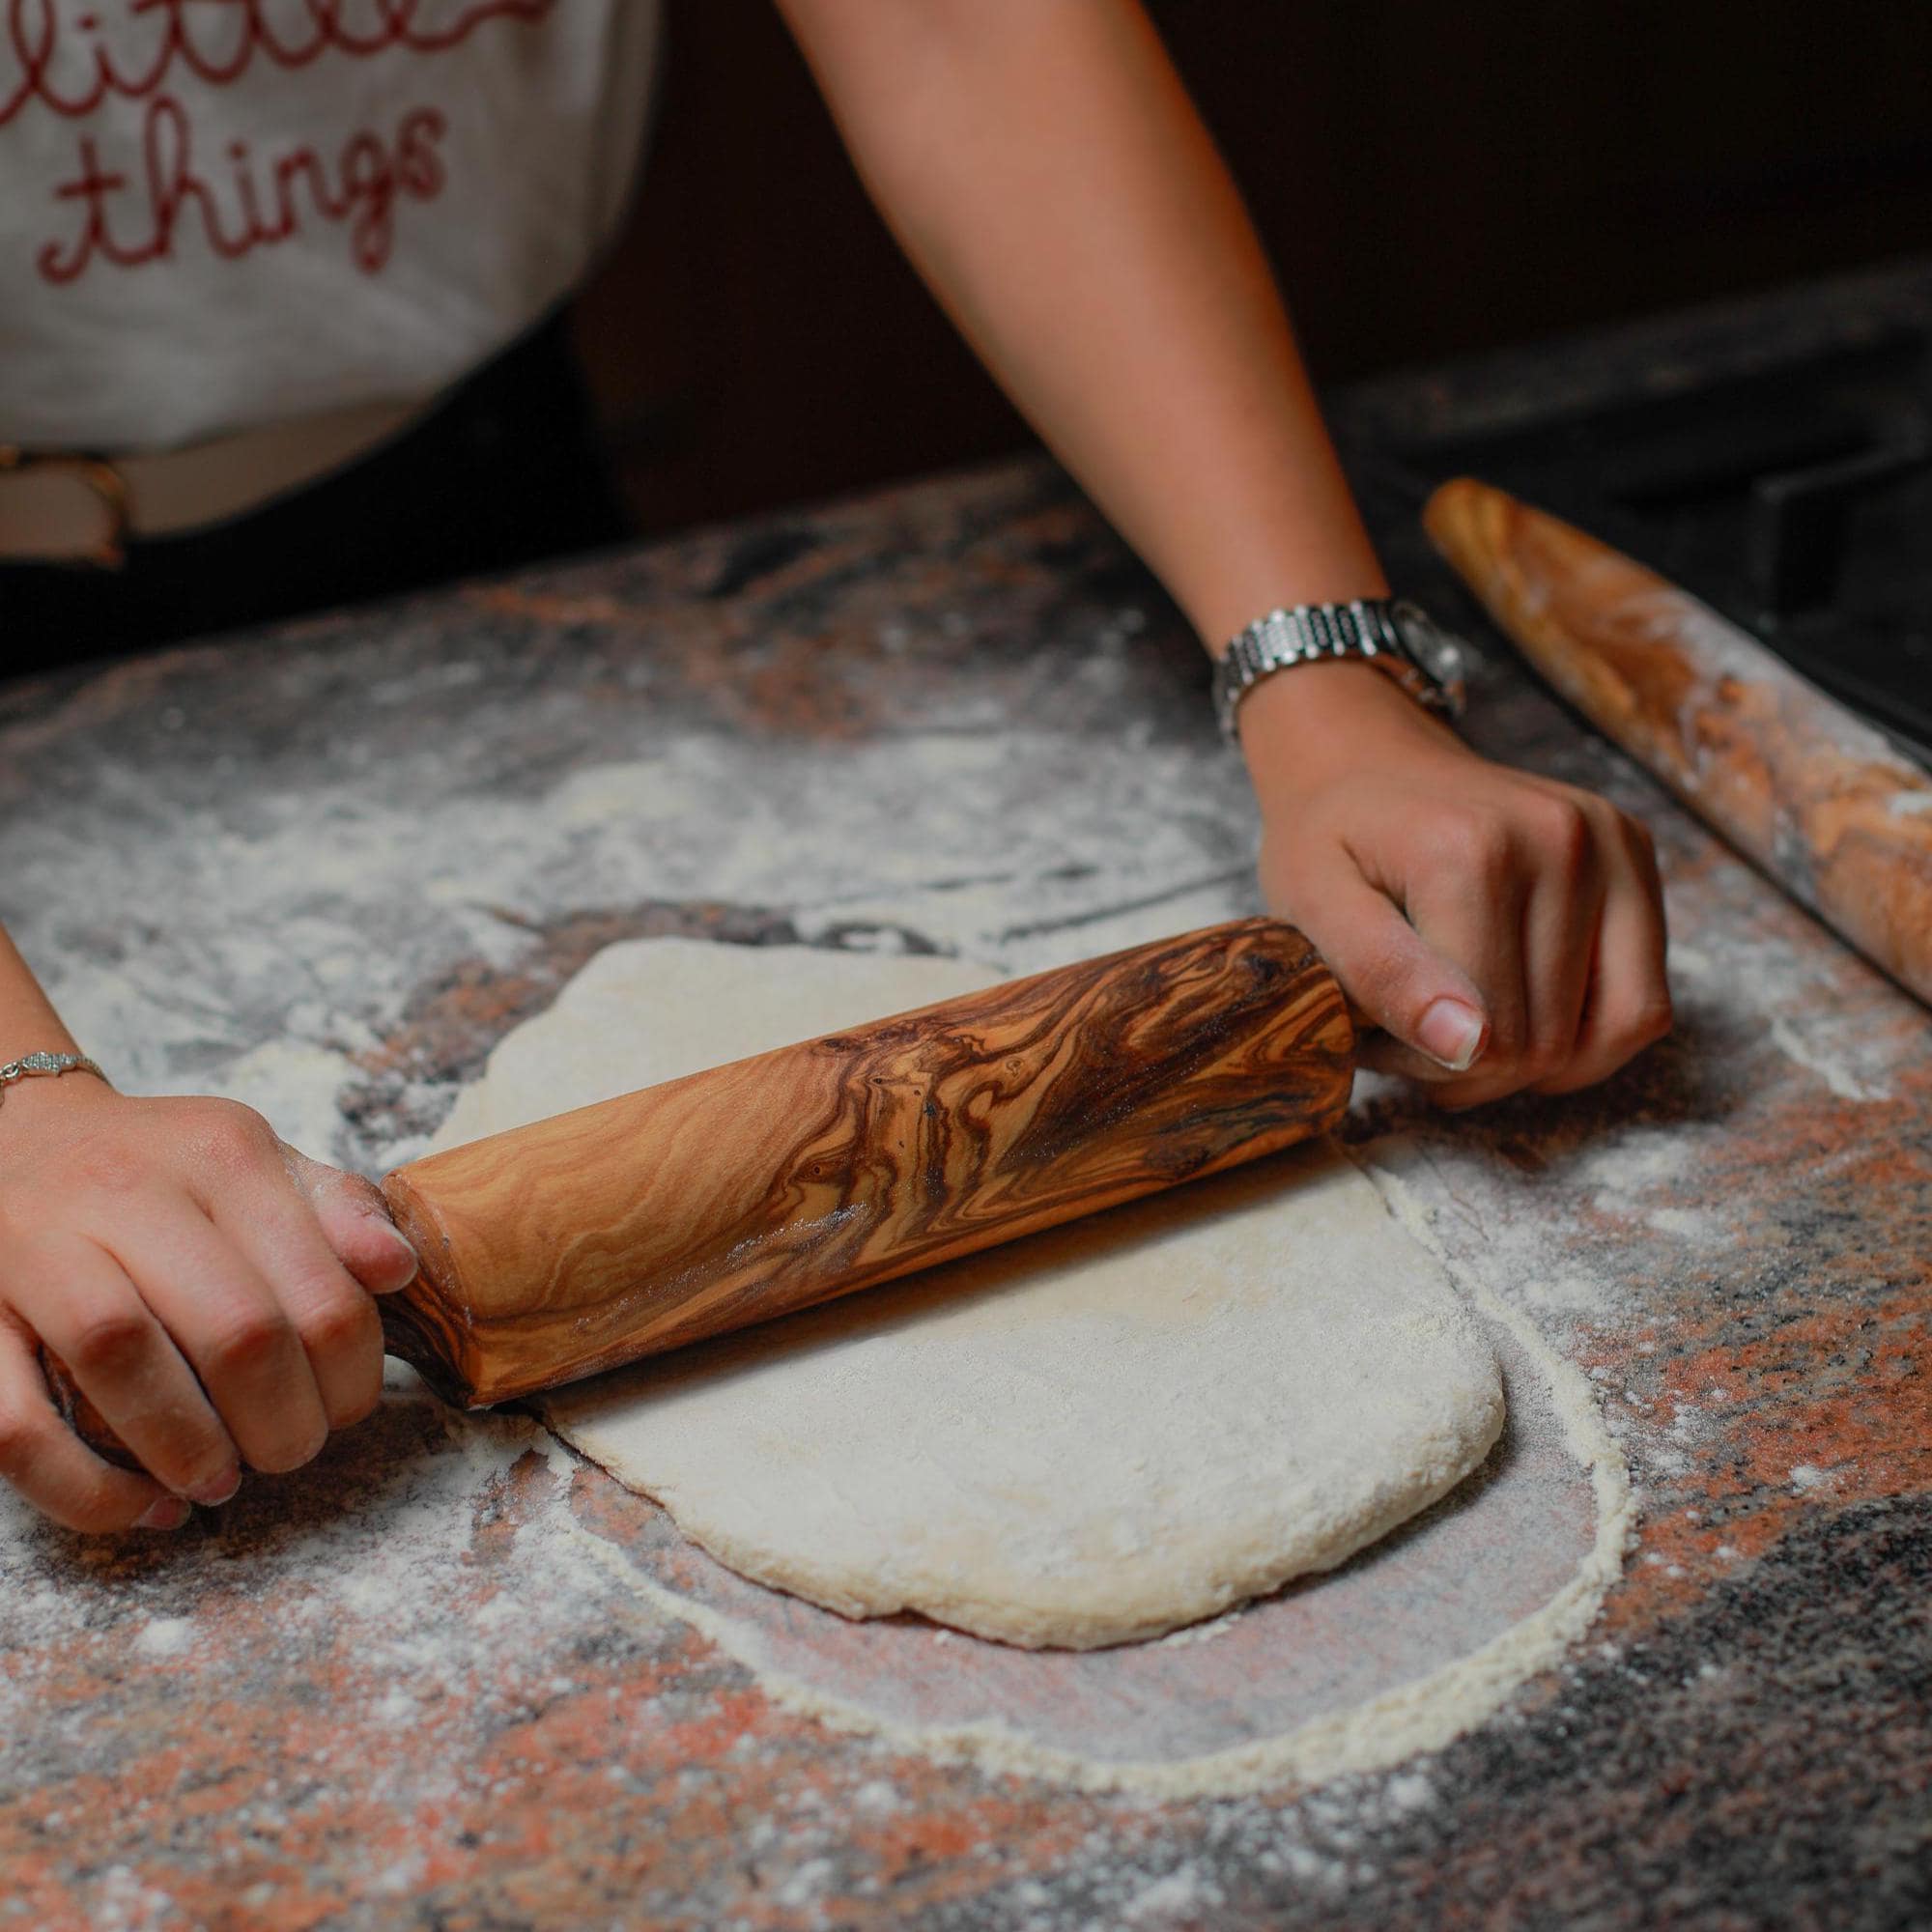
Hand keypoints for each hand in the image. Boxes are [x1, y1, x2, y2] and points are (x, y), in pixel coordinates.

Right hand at [0, 1074, 418, 1532]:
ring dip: (189, 1450)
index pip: (322, 1289)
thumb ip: (336, 1211)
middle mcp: (128, 1190)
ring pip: (121, 1359)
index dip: (352, 1376)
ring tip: (221, 1482)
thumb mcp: (256, 1163)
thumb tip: (399, 1270)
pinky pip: (15, 1424)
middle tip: (289, 1453)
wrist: (12, 1137)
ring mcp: (37, 1248)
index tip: (346, 1410)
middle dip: (283, 1423)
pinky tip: (143, 1504)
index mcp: (223, 1156)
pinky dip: (85, 1487)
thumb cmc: (158, 1170)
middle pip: (237, 1329)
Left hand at [1243, 661, 1671, 1106]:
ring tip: (1470, 1025)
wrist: (1367, 759)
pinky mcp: (1635, 852)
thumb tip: (1471, 1049)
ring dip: (1539, 1060)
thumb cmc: (1329, 842)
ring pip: (1613, 1029)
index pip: (1489, 1040)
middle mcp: (1561, 839)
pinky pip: (1645, 997)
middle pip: (1551, 1043)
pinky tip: (1525, 1008)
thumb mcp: (1313, 910)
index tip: (1380, 1040)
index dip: (1431, 1069)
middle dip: (1477, 1066)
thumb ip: (1380, 977)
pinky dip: (1591, 1031)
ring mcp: (1611, 841)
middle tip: (1415, 1030)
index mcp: (1472, 853)